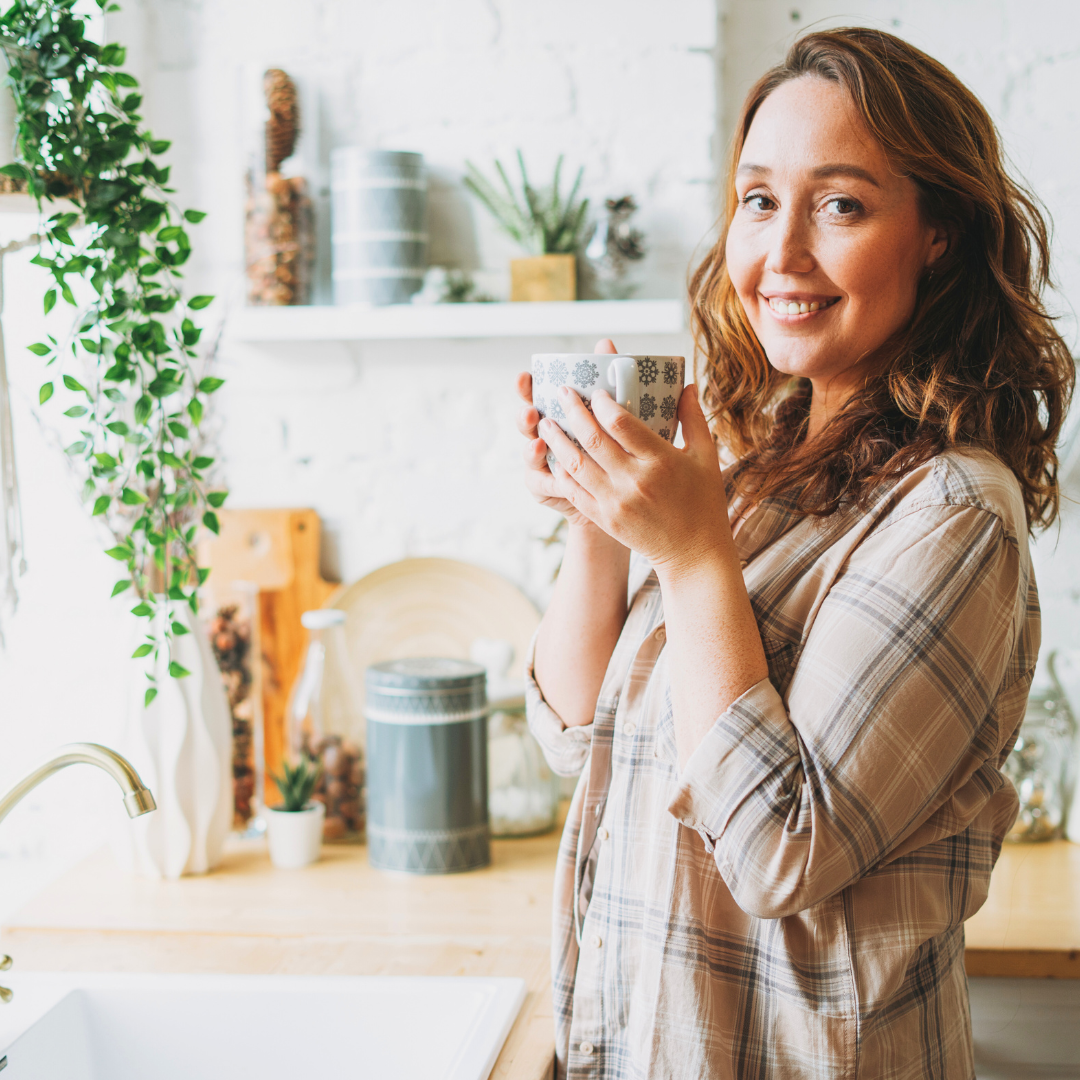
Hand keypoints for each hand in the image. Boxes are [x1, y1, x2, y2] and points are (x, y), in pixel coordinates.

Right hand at [516, 339, 618, 532]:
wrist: (622, 489)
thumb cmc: (617, 446)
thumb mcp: (616, 414)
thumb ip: (606, 380)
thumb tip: (606, 343)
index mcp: (557, 413)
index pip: (536, 395)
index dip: (526, 386)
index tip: (525, 376)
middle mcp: (545, 435)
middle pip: (527, 423)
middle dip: (524, 417)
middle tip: (531, 412)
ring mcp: (543, 462)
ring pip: (529, 454)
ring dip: (531, 449)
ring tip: (539, 445)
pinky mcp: (546, 487)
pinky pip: (542, 484)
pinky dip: (549, 481)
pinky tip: (558, 479)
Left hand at [539, 379, 731, 575]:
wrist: (693, 553)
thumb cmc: (703, 501)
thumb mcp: (706, 457)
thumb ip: (693, 419)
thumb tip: (689, 385)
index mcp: (661, 460)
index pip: (621, 423)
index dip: (602, 403)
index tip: (594, 392)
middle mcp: (635, 481)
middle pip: (593, 439)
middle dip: (572, 411)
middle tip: (562, 393)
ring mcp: (616, 502)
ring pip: (576, 464)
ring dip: (557, 440)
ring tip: (545, 423)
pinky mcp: (605, 519)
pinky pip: (574, 490)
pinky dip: (561, 471)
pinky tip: (554, 457)